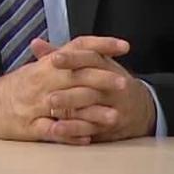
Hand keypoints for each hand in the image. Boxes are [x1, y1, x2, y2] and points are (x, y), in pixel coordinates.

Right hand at [0, 36, 130, 144]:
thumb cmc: (18, 87)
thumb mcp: (39, 68)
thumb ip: (63, 57)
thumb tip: (88, 47)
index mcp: (46, 64)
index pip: (78, 48)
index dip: (102, 45)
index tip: (125, 46)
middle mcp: (42, 81)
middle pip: (76, 76)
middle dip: (102, 80)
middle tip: (125, 85)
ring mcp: (35, 105)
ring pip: (67, 106)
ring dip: (92, 113)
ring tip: (114, 116)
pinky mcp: (30, 127)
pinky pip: (52, 131)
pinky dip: (70, 134)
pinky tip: (88, 138)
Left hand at [29, 36, 157, 142]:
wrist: (139, 108)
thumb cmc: (108, 82)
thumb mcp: (92, 65)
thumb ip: (63, 56)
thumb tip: (35, 44)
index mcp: (105, 65)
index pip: (90, 57)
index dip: (73, 58)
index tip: (54, 58)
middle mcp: (112, 83)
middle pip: (90, 80)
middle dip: (69, 84)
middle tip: (49, 87)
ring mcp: (113, 104)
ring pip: (91, 104)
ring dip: (70, 105)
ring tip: (50, 108)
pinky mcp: (111, 124)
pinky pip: (91, 126)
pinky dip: (74, 129)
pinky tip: (57, 129)